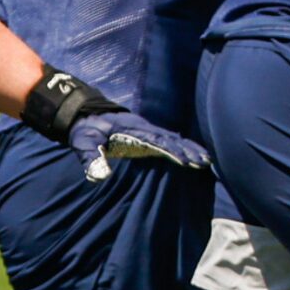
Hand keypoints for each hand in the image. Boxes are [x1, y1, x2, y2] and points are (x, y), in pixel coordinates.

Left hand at [67, 109, 211, 183]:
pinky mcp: (147, 132)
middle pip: (171, 139)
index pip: (156, 140)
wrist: (84, 113)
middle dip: (188, 150)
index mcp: (132, 130)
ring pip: (174, 138)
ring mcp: (147, 129)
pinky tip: (195, 151)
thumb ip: (90, 157)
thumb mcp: (82, 141)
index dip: (171, 151)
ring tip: (207, 160)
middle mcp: (144, 128)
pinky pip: (170, 138)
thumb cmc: (85, 129)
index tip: (185, 162)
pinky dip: (184, 145)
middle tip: (204, 163)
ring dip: (190, 148)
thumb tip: (99, 176)